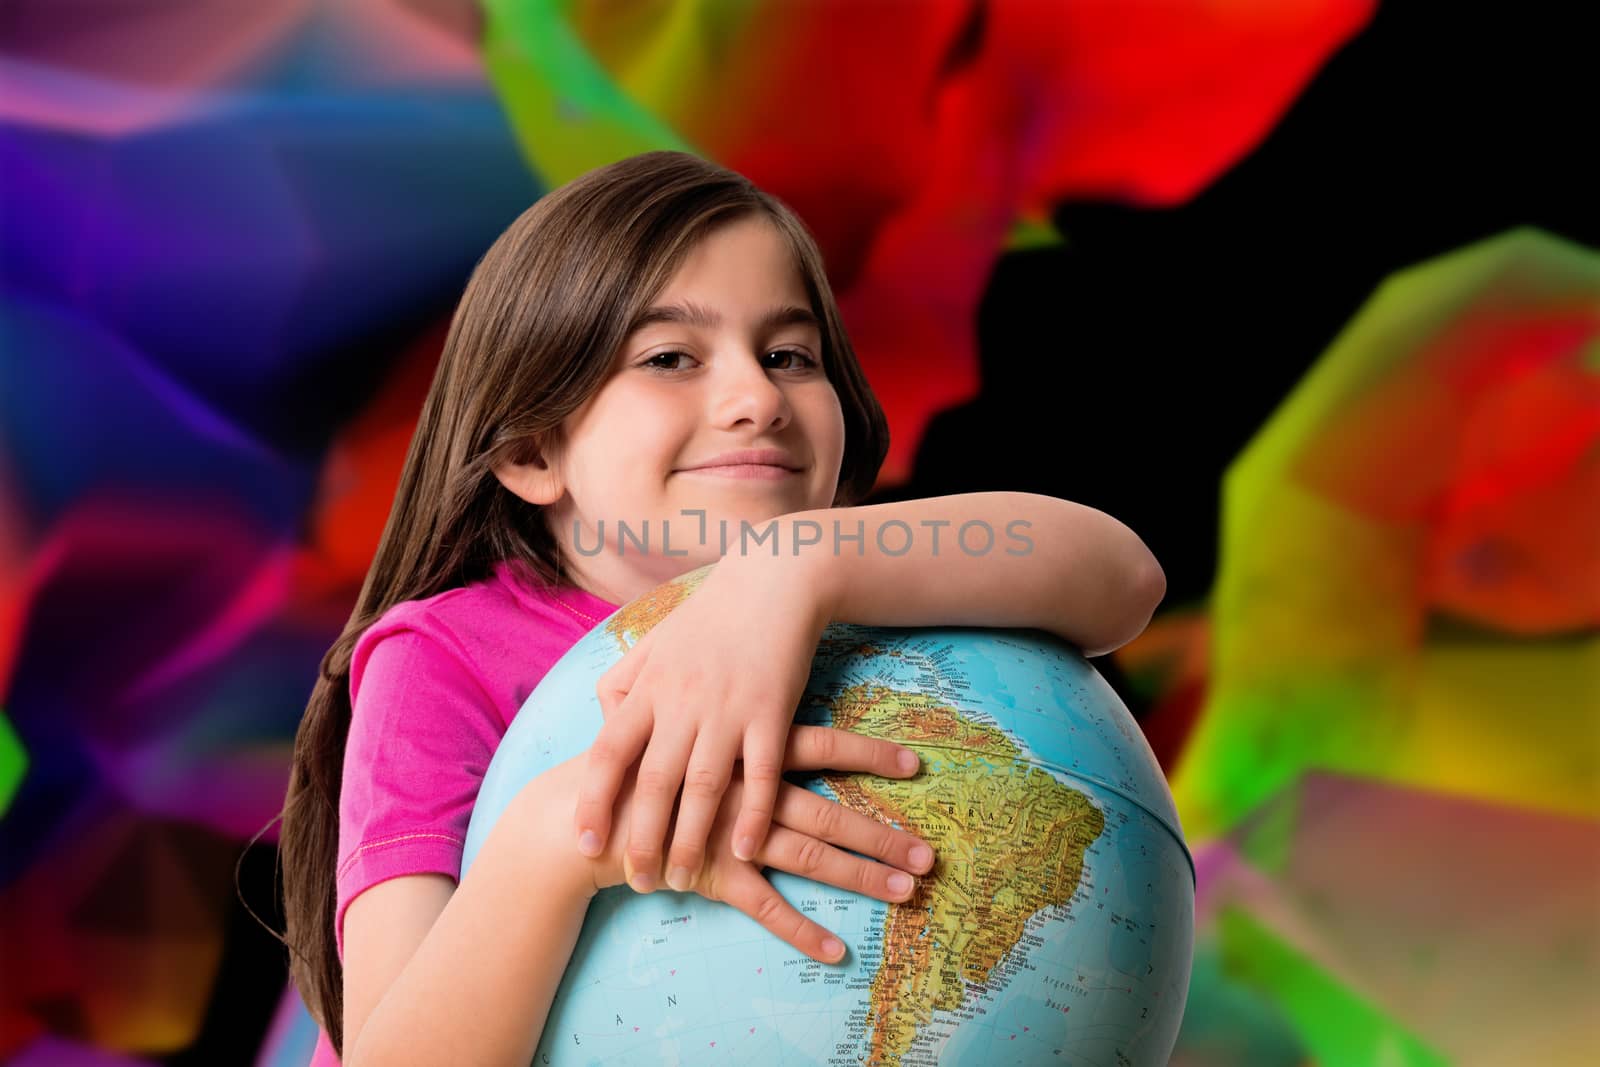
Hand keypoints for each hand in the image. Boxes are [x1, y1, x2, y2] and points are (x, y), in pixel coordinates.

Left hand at [574, 554, 837, 893]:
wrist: (774, 579)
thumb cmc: (711, 616)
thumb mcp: (655, 642)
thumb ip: (623, 684)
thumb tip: (603, 726)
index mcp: (650, 686)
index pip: (610, 752)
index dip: (594, 800)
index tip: (585, 842)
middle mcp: (683, 701)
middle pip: (654, 782)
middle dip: (641, 838)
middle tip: (635, 882)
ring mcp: (729, 709)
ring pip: (704, 787)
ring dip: (691, 839)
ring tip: (682, 880)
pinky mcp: (772, 713)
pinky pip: (762, 775)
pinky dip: (752, 815)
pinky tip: (743, 851)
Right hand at [586, 724, 935, 961]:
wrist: (577, 813)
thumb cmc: (628, 760)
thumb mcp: (680, 717)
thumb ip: (711, 699)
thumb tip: (743, 682)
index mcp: (744, 748)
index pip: (821, 745)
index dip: (869, 753)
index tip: (915, 764)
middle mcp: (747, 791)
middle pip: (829, 811)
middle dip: (882, 833)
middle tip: (929, 855)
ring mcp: (732, 835)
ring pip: (808, 855)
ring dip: (860, 875)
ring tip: (908, 891)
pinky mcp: (713, 875)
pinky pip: (765, 906)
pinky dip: (800, 930)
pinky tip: (836, 950)